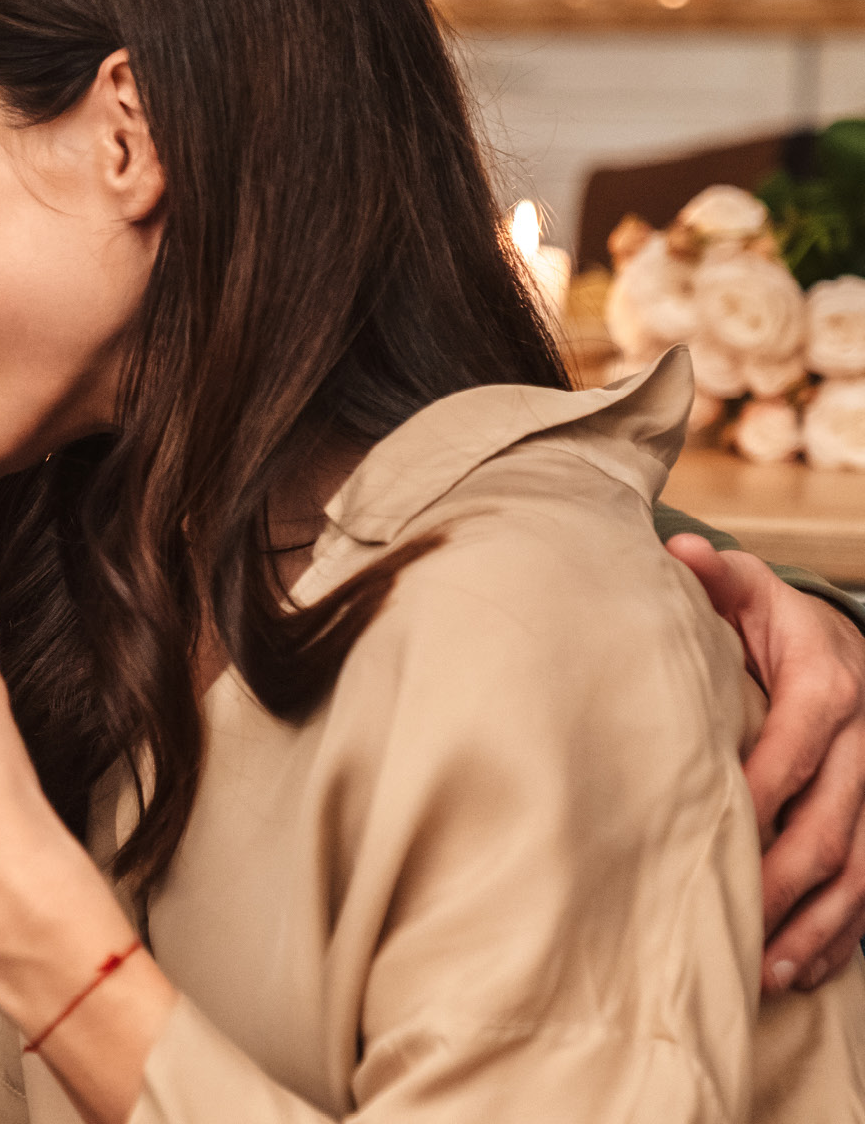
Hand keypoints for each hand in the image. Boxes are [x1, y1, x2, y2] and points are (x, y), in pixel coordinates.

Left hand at [667, 534, 864, 993]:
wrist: (837, 640)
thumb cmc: (770, 620)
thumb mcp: (747, 588)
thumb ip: (714, 577)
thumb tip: (680, 551)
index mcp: (827, 687)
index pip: (792, 750)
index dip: (758, 796)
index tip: (713, 837)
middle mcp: (863, 744)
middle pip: (833, 824)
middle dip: (786, 882)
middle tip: (737, 929)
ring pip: (861, 870)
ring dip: (818, 927)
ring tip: (770, 976)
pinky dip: (843, 936)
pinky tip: (806, 974)